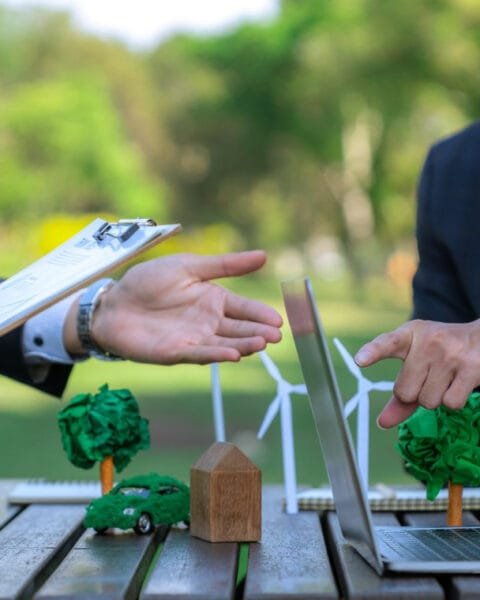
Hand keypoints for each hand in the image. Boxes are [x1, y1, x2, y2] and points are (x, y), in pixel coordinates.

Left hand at [65, 250, 281, 364]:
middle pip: (238, 329)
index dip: (261, 313)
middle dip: (258, 332)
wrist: (114, 302)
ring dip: (243, 345)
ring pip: (224, 344)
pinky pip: (200, 353)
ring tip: (261, 343)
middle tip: (276, 336)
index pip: (244, 307)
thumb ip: (225, 265)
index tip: (279, 318)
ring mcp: (194, 338)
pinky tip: (234, 355)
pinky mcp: (176, 352)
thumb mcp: (190, 266)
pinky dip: (217, 355)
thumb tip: (264, 255)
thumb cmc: (149, 282)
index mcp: (213, 299)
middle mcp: (208, 322)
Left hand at [354, 319, 479, 427]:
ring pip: (428, 401)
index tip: (360, 360)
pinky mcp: (471, 369)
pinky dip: (453, 401)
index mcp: (409, 334)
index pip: (387, 343)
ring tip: (446, 377)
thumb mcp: (417, 361)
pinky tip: (459, 383)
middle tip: (429, 377)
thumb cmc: (441, 352)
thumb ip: (400, 392)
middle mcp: (428, 342)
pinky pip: (450, 404)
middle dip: (415, 393)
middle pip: (405, 392)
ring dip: (436, 398)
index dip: (373, 352)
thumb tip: (382, 423)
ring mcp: (450, 355)